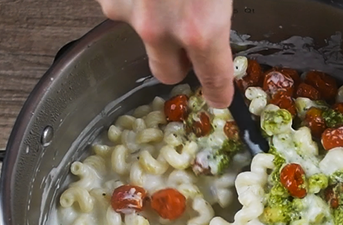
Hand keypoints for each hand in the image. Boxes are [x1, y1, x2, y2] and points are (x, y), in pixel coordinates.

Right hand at [96, 0, 234, 108]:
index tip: (219, 97)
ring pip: (142, 35)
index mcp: (200, 27)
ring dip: (154, 21)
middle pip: (166, 73)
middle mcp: (159, 29)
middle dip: (179, 62)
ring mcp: (128, 13)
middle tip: (188, 39)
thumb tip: (215, 24)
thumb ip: (214, 15)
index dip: (218, 91)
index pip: (213, 78)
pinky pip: (123, 8)